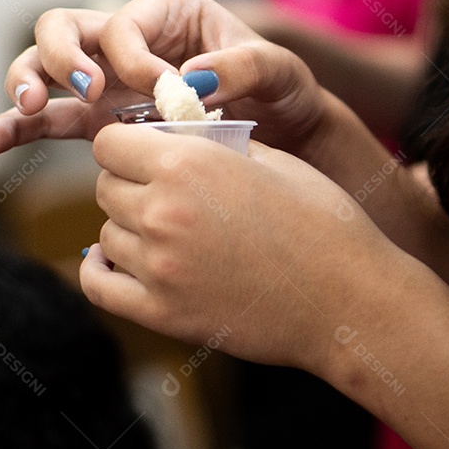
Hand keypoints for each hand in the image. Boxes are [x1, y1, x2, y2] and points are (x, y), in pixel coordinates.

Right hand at [0, 0, 328, 156]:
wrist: (285, 138)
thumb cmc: (284, 94)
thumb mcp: (282, 72)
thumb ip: (243, 67)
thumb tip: (188, 82)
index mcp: (167, 11)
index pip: (123, 24)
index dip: (131, 57)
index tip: (166, 93)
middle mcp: (127, 39)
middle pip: (64, 28)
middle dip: (61, 57)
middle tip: (85, 91)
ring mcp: (106, 79)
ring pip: (44, 69)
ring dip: (26, 85)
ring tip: (29, 109)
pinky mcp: (97, 118)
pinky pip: (48, 120)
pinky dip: (17, 128)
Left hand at [80, 124, 393, 372]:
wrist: (350, 299)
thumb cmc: (323, 222)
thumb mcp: (269, 158)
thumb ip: (210, 143)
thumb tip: (173, 134)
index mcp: (185, 163)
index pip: (108, 143)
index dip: (125, 144)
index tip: (144, 153)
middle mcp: (161, 210)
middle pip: (104, 186)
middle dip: (128, 183)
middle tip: (165, 193)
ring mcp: (158, 266)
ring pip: (106, 233)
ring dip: (128, 228)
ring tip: (168, 231)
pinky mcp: (162, 313)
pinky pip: (98, 285)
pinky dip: (103, 270)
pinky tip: (121, 261)